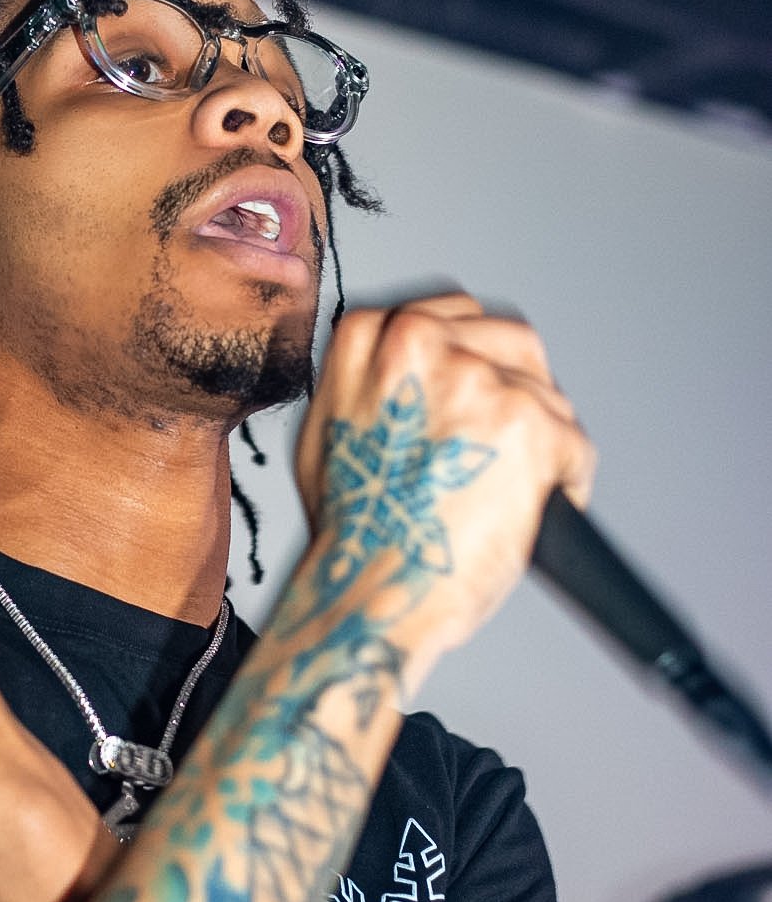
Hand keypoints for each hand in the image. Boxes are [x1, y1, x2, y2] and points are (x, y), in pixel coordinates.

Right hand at [293, 293, 594, 663]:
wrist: (371, 588)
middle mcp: (425, 342)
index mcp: (370, 334)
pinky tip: (543, 504)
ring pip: (547, 392)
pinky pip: (575, 444)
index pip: (454, 313)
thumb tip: (417, 373)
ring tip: (517, 483)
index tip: (483, 385)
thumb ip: (372, 380)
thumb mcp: (327, 425)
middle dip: (518, 387)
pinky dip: (568, 479)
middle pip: (510, 340)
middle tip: (508, 440)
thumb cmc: (349, 526)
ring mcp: (483, 381)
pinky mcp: (532, 425)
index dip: (476, 355)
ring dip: (543, 435)